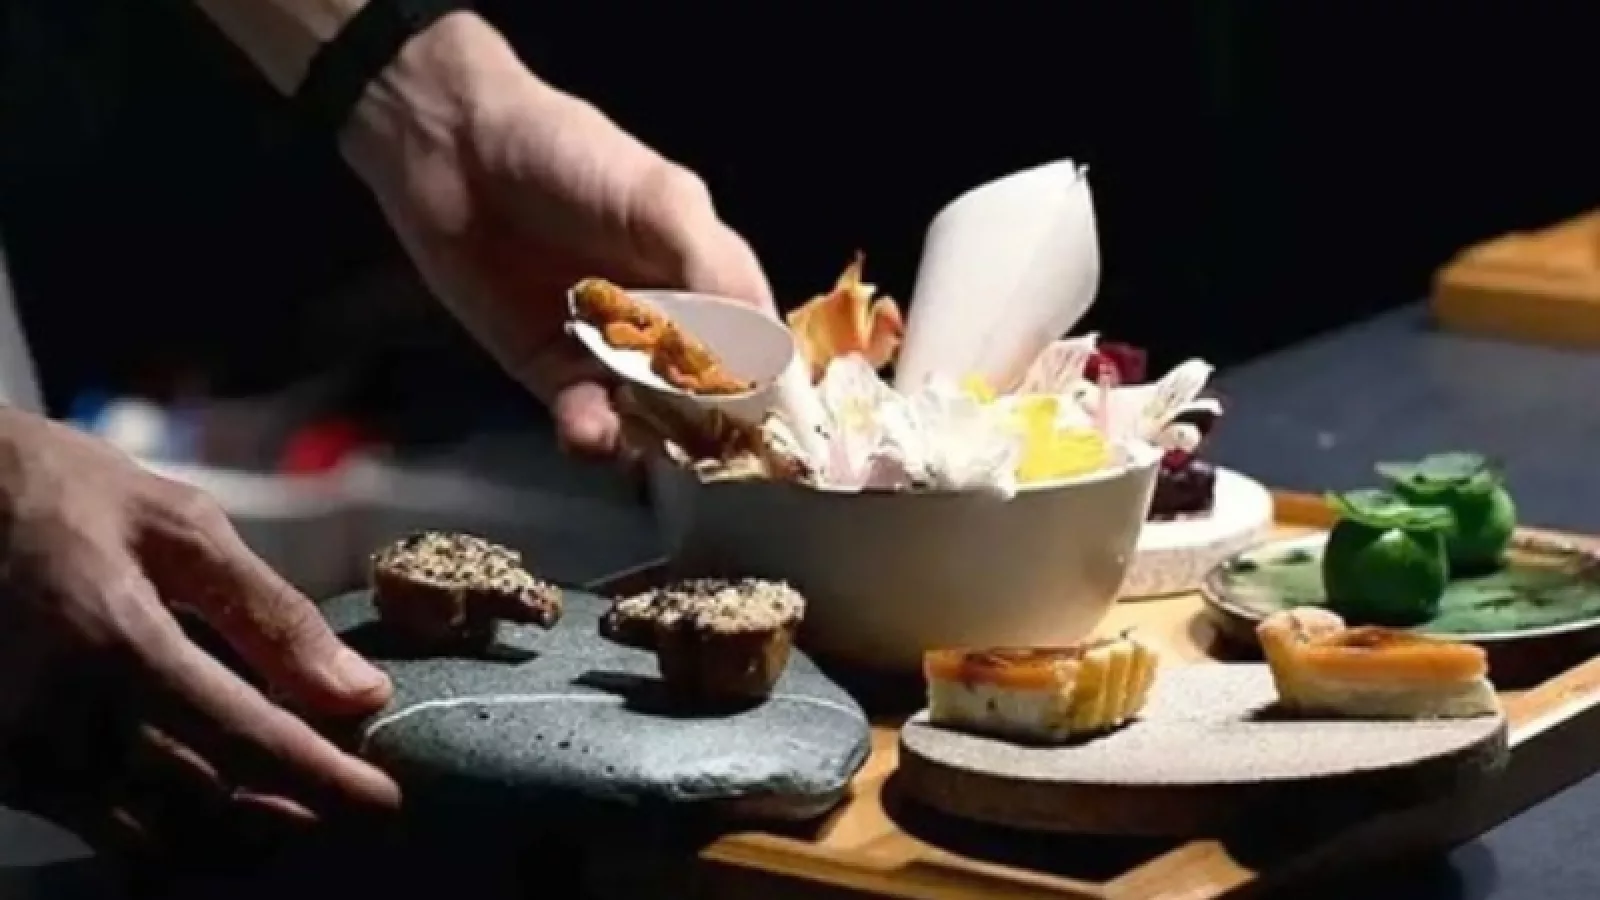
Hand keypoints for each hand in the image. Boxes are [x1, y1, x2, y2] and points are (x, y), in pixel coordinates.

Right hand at [0, 409, 396, 863]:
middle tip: (344, 798)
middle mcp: (62, 717)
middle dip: (289, 816)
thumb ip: (272, 615)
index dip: (326, 782)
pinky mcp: (5, 771)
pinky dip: (174, 827)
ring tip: (293, 805)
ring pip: (155, 838)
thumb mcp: (181, 526)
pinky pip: (105, 827)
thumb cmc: (66, 495)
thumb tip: (360, 692)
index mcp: (117, 643)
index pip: (247, 742)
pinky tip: (220, 799)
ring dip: (234, 836)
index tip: (387, 804)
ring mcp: (23, 755)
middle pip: (205, 811)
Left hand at [338, 12, 772, 458]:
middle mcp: (667, 320)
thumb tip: (762, 353)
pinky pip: (586, 421)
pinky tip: (589, 427)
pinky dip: (593, 434)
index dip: (767, 387)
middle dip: (710, 427)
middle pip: (709, 396)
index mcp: (708, 274)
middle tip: (703, 448)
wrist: (450, 151)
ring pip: (651, 420)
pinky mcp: (552, 373)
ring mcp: (610, 352)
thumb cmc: (567, 155)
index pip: (756, 346)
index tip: (769, 427)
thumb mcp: (661, 197)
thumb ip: (714, 268)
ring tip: (639, 434)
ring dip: (651, 438)